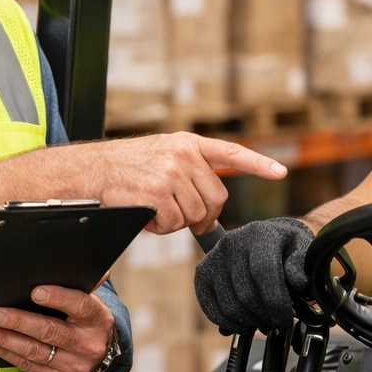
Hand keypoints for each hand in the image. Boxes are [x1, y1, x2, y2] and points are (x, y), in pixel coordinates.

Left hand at [0, 284, 115, 371]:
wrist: (100, 359)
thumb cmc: (87, 323)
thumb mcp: (91, 304)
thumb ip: (81, 287)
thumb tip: (77, 266)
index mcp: (97, 319)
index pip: (80, 306)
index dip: (59, 298)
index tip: (35, 292)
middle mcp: (87, 344)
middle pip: (51, 331)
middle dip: (19, 322)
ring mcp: (73, 365)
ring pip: (35, 352)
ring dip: (6, 340)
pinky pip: (29, 367)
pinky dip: (8, 354)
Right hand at [80, 133, 286, 234]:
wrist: (91, 170)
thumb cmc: (127, 169)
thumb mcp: (163, 158)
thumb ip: (191, 177)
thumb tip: (208, 220)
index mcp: (188, 144)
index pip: (231, 153)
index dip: (258, 164)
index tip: (280, 172)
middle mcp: (183, 156)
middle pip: (215, 200)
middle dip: (202, 215)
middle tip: (179, 215)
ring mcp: (170, 174)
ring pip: (194, 215)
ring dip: (176, 221)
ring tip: (153, 207)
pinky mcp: (156, 194)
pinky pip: (172, 225)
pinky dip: (159, 228)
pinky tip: (144, 212)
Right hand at [194, 217, 314, 335]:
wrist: (267, 238)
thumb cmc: (288, 248)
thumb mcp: (303, 251)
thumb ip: (301, 267)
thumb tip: (298, 283)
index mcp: (260, 234)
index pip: (264, 271)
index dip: (275, 302)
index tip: (285, 319)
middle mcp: (232, 242)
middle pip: (245, 293)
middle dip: (264, 317)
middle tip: (276, 324)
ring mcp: (214, 257)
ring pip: (229, 305)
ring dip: (248, 323)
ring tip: (262, 323)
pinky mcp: (202, 273)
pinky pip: (210, 307)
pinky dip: (228, 323)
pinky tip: (244, 324)